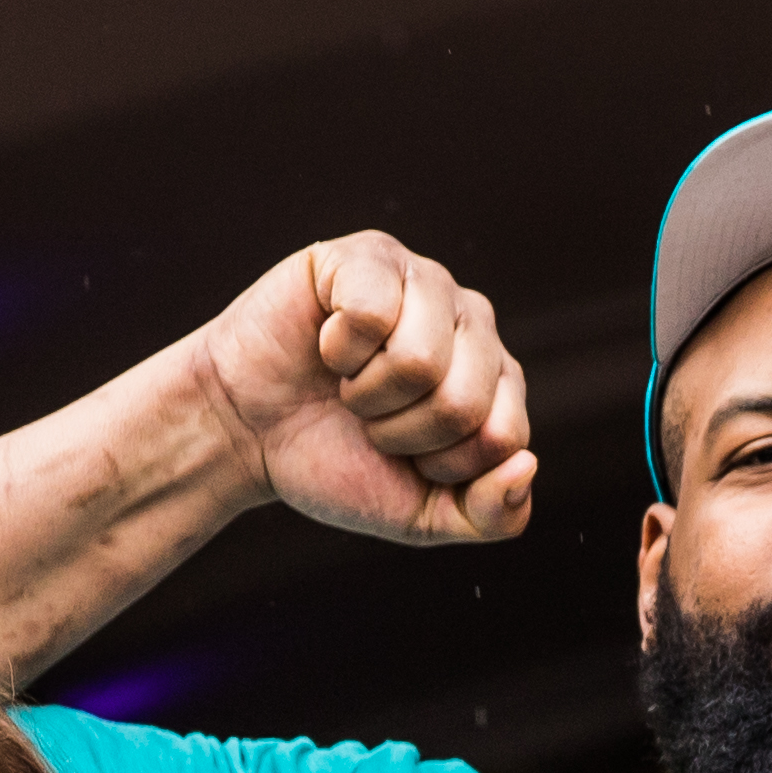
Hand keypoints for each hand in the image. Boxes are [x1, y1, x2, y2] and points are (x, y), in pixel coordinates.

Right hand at [199, 236, 535, 550]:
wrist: (245, 433)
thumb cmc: (337, 460)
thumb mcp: (422, 515)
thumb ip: (490, 516)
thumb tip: (526, 465)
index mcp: (499, 380)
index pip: (505, 436)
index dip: (442, 465)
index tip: (406, 455)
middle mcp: (474, 321)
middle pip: (462, 401)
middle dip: (399, 433)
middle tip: (366, 418)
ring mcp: (425, 282)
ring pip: (421, 359)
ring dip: (366, 393)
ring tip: (347, 380)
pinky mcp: (369, 256)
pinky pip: (372, 314)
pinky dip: (336, 348)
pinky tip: (327, 341)